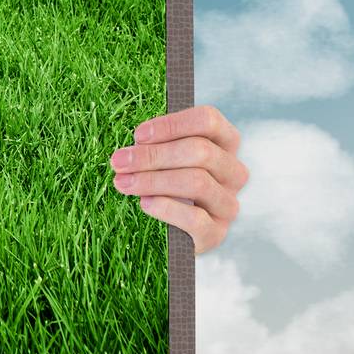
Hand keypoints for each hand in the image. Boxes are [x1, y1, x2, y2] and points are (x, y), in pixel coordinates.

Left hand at [108, 103, 247, 254]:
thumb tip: (136, 143)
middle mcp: (233, 172)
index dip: (171, 125)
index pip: (208, 120)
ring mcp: (228, 204)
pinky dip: (166, 208)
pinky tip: (145, 203)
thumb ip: (157, 144)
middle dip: (154, 155)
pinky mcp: (218, 233)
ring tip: (123, 182)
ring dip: (153, 180)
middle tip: (119, 162)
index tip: (138, 135)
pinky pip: (195, 218)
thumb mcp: (164, 156)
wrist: (173, 228)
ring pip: (197, 182)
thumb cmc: (165, 180)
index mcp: (224, 142)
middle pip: (201, 151)